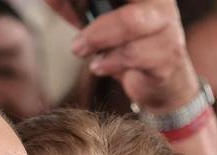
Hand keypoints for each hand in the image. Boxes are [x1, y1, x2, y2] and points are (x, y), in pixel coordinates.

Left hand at [49, 0, 199, 112]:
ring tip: (82, 51)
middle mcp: (159, 2)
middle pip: (128, 8)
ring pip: (132, 23)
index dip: (86, 0)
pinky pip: (135, 54)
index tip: (58, 3)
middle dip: (96, 20)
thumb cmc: (128, 46)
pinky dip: (111, 62)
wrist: (163, 84)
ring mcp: (167, 27)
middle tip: (75, 40)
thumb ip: (74, 7)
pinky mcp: (168, 56)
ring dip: (99, 40)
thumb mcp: (97, 21)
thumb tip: (48, 0)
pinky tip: (101, 66)